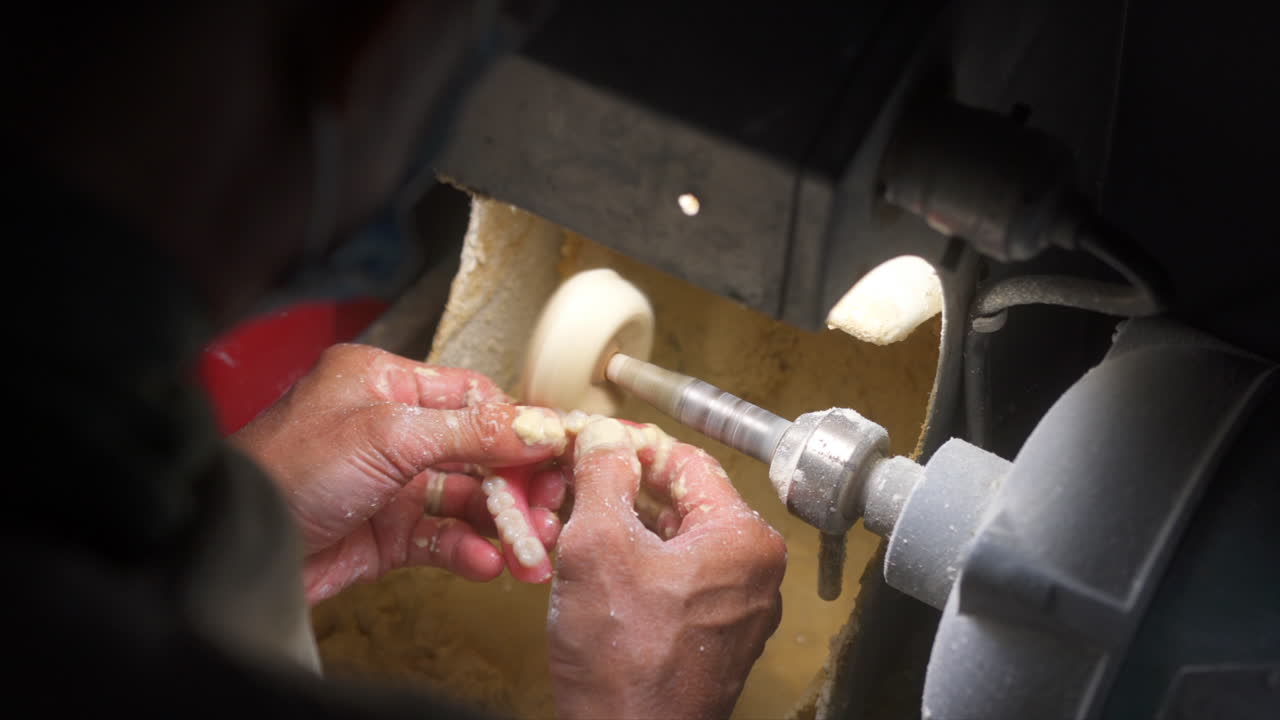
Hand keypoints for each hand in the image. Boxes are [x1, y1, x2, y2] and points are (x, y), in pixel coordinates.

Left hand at [230, 344, 569, 603]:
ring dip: (501, 524)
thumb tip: (539, 425)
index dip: (518, 426)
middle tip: (551, 509)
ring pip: (466, 500)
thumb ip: (469, 431)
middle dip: (518, 483)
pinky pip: (441, 539)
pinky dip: (468, 551)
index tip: (559, 453)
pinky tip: (486, 564)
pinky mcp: (385, 534)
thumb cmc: (287, 471)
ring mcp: (388, 483)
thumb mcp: (387, 437)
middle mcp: (389, 430)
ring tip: (533, 549)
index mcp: (383, 385)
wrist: (234, 551)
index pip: (471, 398)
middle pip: (477, 450)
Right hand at [548, 418, 786, 719]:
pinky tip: (596, 571)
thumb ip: (603, 476)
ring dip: (627, 528)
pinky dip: (638, 567)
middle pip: (684, 502)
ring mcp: (738, 609)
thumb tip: (605, 437)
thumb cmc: (625, 666)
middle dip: (625, 489)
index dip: (633, 445)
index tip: (597, 441)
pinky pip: (678, 581)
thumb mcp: (598, 546)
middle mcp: (755, 572)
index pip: (688, 462)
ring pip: (677, 543)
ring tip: (577, 524)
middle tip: (579, 481)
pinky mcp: (714, 637)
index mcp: (743, 539)